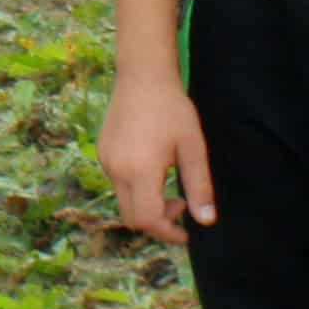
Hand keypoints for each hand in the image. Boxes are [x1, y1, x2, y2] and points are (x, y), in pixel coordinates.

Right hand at [98, 71, 214, 243]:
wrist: (142, 76)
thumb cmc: (172, 109)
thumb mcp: (193, 148)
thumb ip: (199, 187)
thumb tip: (206, 220)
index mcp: (140, 170)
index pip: (147, 219)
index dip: (167, 232)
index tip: (186, 232)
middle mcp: (116, 170)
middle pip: (132, 217)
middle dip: (157, 221)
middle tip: (180, 205)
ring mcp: (106, 161)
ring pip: (123, 201)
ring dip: (146, 204)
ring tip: (168, 181)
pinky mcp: (102, 152)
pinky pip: (117, 183)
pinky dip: (135, 188)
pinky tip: (152, 167)